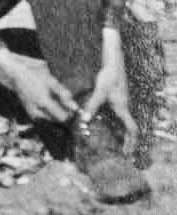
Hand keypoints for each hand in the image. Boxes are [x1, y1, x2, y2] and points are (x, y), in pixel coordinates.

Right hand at [0, 49, 78, 123]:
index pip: (63, 117)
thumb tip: (76, 107)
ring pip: (50, 120)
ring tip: (58, 104)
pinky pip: (43, 118)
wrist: (13, 72)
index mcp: (44, 102)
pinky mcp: (29, 112)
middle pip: (57, 120)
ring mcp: (32, 113)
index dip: (71, 114)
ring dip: (56, 115)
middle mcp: (37, 111)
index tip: (75, 109)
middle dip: (64, 115)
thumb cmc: (32, 73)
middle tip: (67, 106)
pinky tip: (49, 104)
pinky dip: (48, 114)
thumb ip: (64, 94)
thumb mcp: (50, 80)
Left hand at [81, 26, 138, 153]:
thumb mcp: (99, 92)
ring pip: (124, 121)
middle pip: (129, 128)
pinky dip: (115, 121)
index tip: (126, 153)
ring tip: (114, 141)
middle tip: (121, 151)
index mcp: (122, 108)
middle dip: (126, 141)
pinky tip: (105, 122)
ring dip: (120, 131)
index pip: (132, 130)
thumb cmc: (108, 75)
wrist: (113, 60)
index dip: (130, 143)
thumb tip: (83, 120)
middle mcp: (124, 106)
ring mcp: (122, 101)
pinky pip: (119, 113)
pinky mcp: (117, 96)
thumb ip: (92, 106)